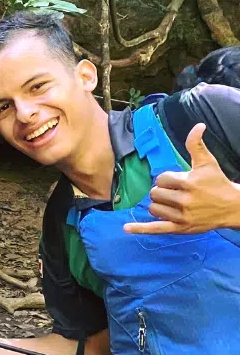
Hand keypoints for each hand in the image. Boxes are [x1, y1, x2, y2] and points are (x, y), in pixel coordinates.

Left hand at [123, 123, 239, 234]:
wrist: (231, 206)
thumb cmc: (217, 183)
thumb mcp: (207, 163)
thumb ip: (196, 145)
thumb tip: (198, 126)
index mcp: (188, 183)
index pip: (161, 179)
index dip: (167, 179)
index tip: (178, 181)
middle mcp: (184, 200)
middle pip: (154, 194)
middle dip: (162, 191)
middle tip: (175, 192)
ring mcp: (181, 216)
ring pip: (153, 208)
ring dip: (158, 205)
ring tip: (172, 203)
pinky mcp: (180, 228)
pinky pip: (155, 228)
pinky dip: (140, 229)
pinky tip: (126, 228)